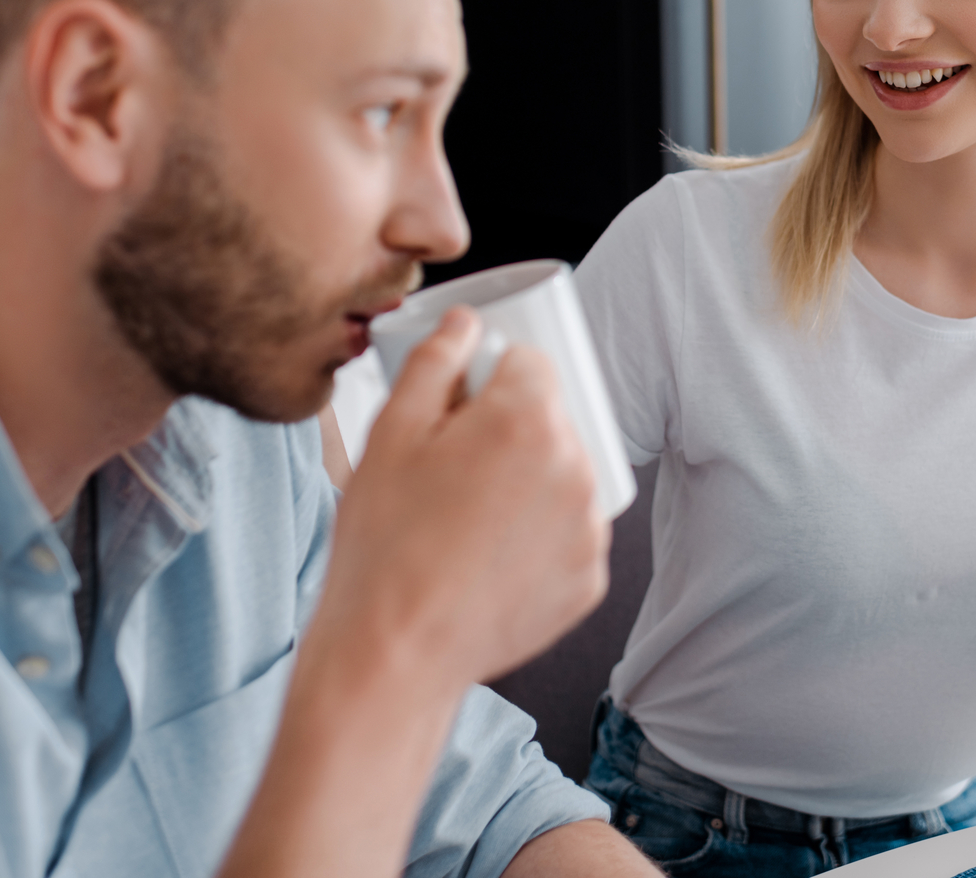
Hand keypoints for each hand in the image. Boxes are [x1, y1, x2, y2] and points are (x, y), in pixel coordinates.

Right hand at [310, 307, 607, 687]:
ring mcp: (589, 529)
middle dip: (514, 428)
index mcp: (529, 420)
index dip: (495, 376)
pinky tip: (492, 552)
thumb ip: (434, 363)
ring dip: (533, 480)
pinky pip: (571, 533)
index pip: (533, 362)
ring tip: (470, 515)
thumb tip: (465, 323)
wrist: (394, 652)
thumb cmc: (385, 542)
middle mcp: (576, 468)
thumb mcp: (390, 434)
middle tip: (458, 467)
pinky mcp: (590, 578)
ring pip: (566, 476)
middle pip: (555, 420)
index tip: (466, 405)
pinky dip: (541, 534)